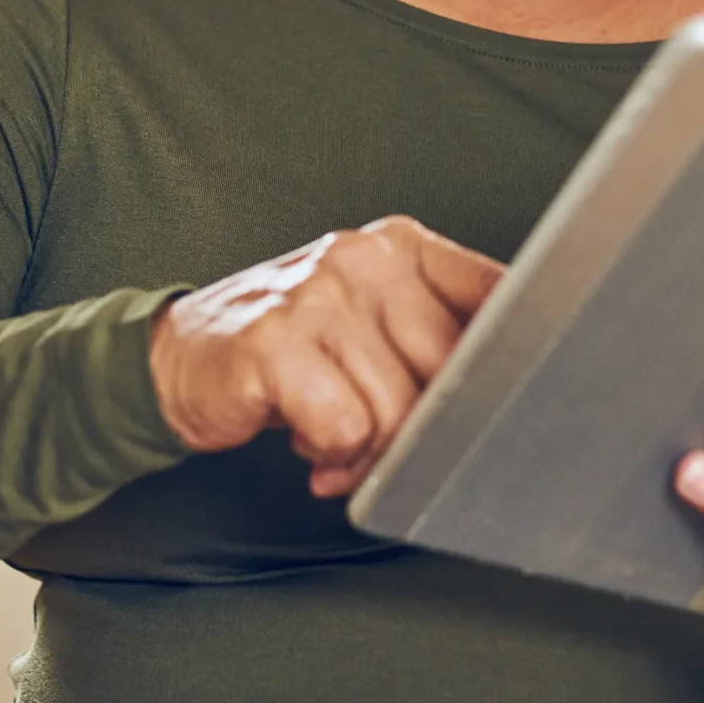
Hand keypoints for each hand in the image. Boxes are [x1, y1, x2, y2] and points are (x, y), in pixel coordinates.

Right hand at [148, 215, 504, 497]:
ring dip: (371, 453)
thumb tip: (524, 385)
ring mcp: (318, 296)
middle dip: (428, 432)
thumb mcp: (373, 318)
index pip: (498, 296)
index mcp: (401, 246)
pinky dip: (332, 456)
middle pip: (451, 369)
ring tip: (337, 441)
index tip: (518, 404)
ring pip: (399, 411)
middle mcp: (363, 259)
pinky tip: (309, 444)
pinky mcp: (275, 342)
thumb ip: (440, 335)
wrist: (179, 356)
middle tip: (392, 448)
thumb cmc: (293, 346)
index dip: (517, 360)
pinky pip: (346, 428)